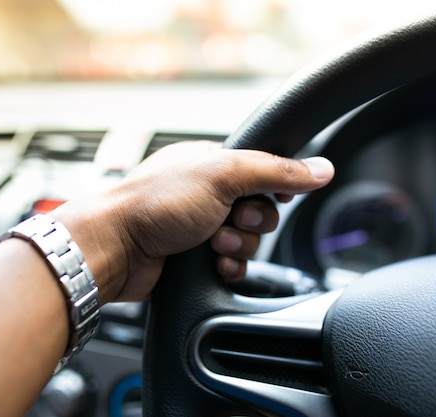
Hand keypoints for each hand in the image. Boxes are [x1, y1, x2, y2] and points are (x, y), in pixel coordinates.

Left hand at [52, 141, 333, 302]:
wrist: (114, 248)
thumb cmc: (154, 203)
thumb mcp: (222, 175)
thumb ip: (275, 171)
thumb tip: (320, 168)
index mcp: (211, 162)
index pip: (263, 171)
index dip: (272, 188)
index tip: (270, 197)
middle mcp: (206, 192)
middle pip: (260, 210)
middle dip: (252, 222)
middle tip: (231, 220)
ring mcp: (198, 225)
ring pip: (248, 241)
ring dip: (238, 246)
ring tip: (213, 243)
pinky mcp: (194, 257)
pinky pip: (232, 264)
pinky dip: (228, 266)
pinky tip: (213, 264)